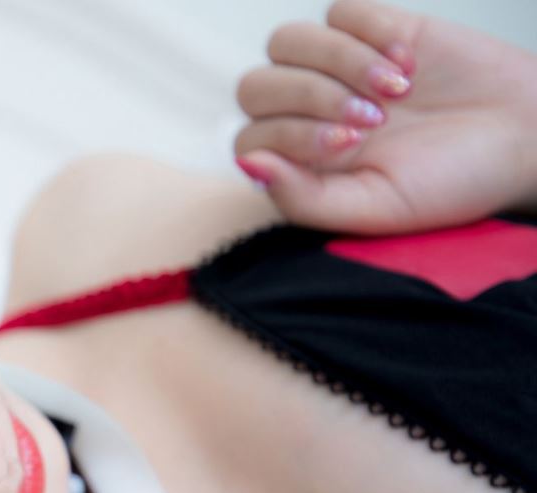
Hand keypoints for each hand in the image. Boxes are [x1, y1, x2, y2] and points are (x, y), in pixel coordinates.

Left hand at [233, 0, 536, 234]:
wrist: (525, 139)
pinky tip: (409, 64)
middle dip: (311, 98)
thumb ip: (303, 197)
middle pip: (255, 86)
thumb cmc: (450, 183)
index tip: (353, 144)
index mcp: (300, 162)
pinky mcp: (374, 30)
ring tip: (397, 90)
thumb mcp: (376, 208)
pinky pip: (339, 12)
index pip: (250, 137)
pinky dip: (370, 32)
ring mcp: (336, 69)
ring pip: (286, 42)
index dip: (291, 135)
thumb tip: (248, 164)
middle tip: (374, 120)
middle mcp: (307, 113)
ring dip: (338, 61)